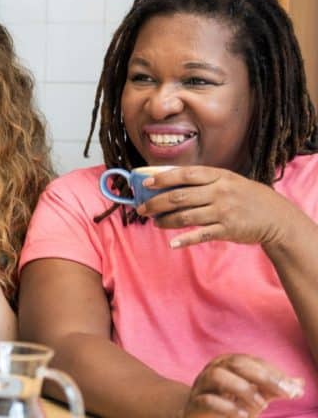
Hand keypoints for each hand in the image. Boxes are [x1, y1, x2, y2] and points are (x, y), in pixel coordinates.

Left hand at [138, 166, 310, 248]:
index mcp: (218, 176)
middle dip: (156, 203)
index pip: (185, 174)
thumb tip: (168, 179)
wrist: (275, 216)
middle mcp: (219, 192)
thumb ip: (203, 180)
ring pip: (186, 216)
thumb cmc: (245, 196)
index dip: (163, 178)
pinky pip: (201, 234)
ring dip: (166, 220)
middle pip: (179, 196)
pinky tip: (172, 243)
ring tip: (155, 222)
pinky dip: (184, 239)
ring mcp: (223, 211)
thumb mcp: (228, 180)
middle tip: (141, 209)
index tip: (146, 183)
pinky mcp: (227, 230)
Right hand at [184, 354, 302, 416]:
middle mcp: (213, 369)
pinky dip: (227, 407)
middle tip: (285, 393)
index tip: (293, 388)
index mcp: (228, 363)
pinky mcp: (194, 403)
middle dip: (263, 377)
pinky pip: (207, 400)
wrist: (197, 415)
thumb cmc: (228, 403)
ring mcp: (201, 386)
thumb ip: (272, 389)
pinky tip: (243, 415)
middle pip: (235, 363)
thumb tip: (299, 384)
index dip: (274, 372)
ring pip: (217, 376)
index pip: (252, 361)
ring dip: (242, 388)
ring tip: (262, 405)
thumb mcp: (253, 396)